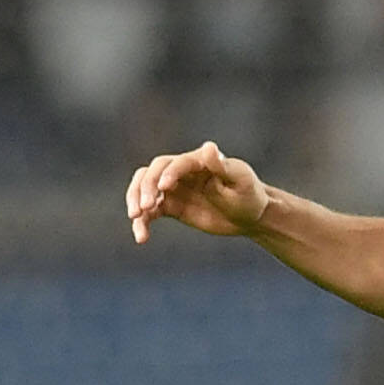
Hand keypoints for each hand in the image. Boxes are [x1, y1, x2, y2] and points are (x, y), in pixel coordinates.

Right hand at [126, 141, 266, 242]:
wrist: (249, 216)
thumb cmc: (248, 194)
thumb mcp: (240, 180)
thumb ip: (222, 166)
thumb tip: (209, 147)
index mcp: (198, 161)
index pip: (175, 163)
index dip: (168, 174)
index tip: (164, 189)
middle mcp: (180, 172)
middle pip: (152, 172)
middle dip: (144, 188)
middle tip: (143, 208)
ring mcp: (173, 189)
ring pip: (143, 188)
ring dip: (135, 201)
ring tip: (136, 219)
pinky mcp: (171, 207)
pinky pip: (150, 212)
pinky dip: (142, 222)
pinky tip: (141, 237)